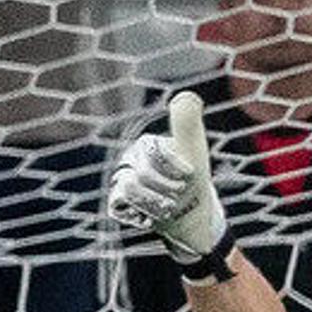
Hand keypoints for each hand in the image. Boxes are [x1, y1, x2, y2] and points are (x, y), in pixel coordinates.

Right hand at [105, 92, 229, 266]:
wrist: (190, 216)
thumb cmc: (193, 180)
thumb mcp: (195, 149)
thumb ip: (188, 123)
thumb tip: (186, 95)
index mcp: (147, 145)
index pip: (153, 151)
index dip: (174, 167)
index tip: (189, 174)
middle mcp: (130, 159)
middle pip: (141, 173)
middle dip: (166, 187)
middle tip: (180, 193)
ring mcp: (122, 180)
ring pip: (130, 189)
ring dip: (155, 202)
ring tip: (168, 207)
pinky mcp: (117, 202)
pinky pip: (120, 205)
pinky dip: (141, 214)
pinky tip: (152, 216)